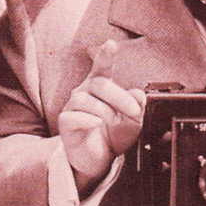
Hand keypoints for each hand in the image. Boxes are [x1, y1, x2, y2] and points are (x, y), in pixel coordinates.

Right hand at [58, 40, 145, 184]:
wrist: (99, 160)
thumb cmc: (113, 136)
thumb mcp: (132, 122)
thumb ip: (136, 107)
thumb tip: (139, 95)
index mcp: (100, 88)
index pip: (101, 68)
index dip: (105, 55)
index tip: (111, 44)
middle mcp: (84, 93)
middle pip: (98, 84)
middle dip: (119, 96)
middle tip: (134, 111)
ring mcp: (73, 107)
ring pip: (85, 99)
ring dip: (105, 110)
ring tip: (115, 122)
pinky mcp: (66, 123)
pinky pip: (73, 116)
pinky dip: (87, 119)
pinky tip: (97, 124)